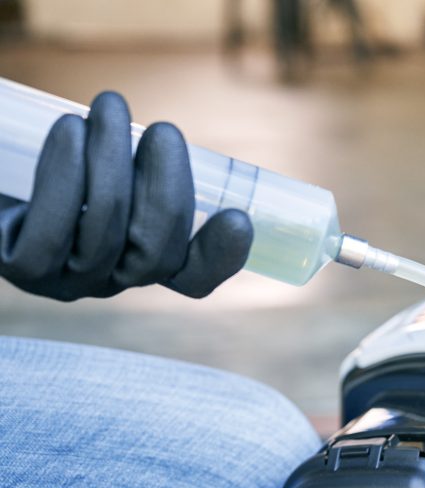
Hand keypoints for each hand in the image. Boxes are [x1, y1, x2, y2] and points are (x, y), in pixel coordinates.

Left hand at [0, 92, 252, 300]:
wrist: (1, 165)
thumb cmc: (58, 157)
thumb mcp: (114, 160)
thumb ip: (147, 164)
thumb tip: (176, 142)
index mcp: (143, 262)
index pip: (193, 277)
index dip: (220, 255)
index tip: (238, 216)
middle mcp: (109, 280)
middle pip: (156, 253)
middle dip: (167, 187)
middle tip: (163, 131)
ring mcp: (65, 281)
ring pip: (106, 232)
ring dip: (112, 161)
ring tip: (109, 107)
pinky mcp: (23, 270)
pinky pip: (51, 234)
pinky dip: (64, 178)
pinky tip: (69, 131)